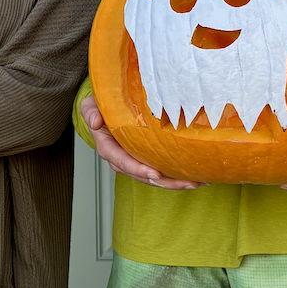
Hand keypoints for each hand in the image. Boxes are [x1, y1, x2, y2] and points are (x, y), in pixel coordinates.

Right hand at [81, 95, 202, 190]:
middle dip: (164, 181)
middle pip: (142, 175)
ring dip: (174, 182)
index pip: (121, 161)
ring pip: (153, 176)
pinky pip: (159, 169)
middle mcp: (120, 158)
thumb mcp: (91, 104)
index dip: (137, 168)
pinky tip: (193, 176)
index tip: (155, 173)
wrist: (106, 107)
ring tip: (195, 183)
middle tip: (185, 183)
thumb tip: (95, 122)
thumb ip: (91, 111)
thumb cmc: (100, 106)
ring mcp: (134, 160)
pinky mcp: (145, 158)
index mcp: (107, 147)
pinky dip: (175, 174)